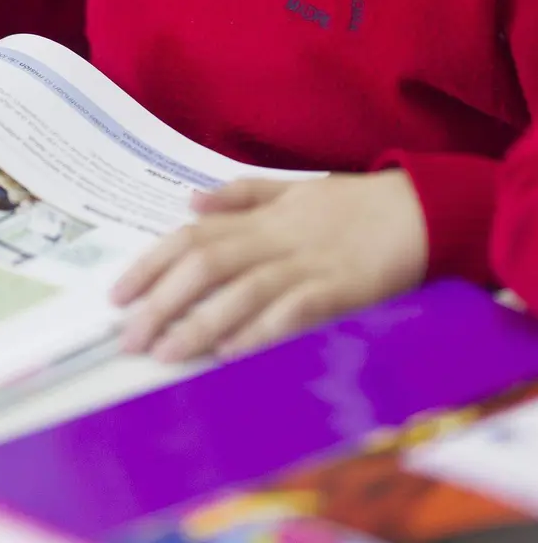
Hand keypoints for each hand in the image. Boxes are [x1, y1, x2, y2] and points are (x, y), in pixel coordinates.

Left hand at [110, 171, 427, 361]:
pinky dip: (261, 330)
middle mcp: (274, 238)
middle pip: (205, 264)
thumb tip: (189, 202)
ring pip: (241, 289)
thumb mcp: (293, 190)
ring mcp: (307, 262)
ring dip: (199, 322)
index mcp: (259, 218)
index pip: (189, 237)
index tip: (117, 295)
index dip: (149, 265)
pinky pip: (293, 310)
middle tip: (129, 337)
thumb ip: (241, 196)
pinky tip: (232, 352)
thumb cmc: (353, 205)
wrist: (424, 209)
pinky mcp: (341, 288)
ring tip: (165, 352)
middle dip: (161, 301)